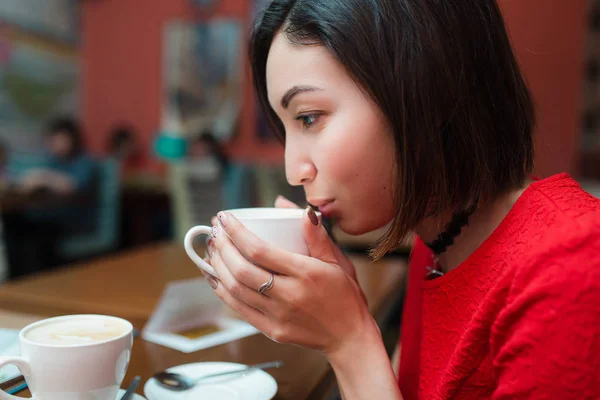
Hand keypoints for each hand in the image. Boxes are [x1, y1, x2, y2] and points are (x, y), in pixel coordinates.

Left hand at [206, 206, 377, 354]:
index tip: (225, 218)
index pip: (259, 250)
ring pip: (235, 289)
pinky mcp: (272, 330)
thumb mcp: (338, 261)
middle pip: (241, 269)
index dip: (236, 232)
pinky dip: (222, 291)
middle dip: (222, 246)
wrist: (349, 337)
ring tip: (212, 249)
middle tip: (215, 231)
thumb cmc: (345, 296)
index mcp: (306, 273)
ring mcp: (278, 315)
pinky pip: (239, 309)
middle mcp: (289, 295)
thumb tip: (301, 211)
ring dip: (217, 267)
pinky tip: (215, 277)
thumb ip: (317, 235)